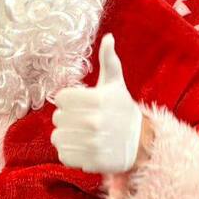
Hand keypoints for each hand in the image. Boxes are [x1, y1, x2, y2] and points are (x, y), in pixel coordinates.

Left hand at [50, 34, 144, 173]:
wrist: (141, 143)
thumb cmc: (122, 110)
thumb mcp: (116, 85)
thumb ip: (109, 61)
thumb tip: (108, 37)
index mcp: (97, 100)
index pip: (60, 98)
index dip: (68, 100)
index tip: (80, 104)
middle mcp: (94, 121)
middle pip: (57, 118)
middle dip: (66, 119)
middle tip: (81, 120)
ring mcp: (92, 143)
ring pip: (57, 138)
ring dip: (65, 137)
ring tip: (79, 135)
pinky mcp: (91, 161)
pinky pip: (64, 156)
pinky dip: (69, 153)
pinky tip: (81, 148)